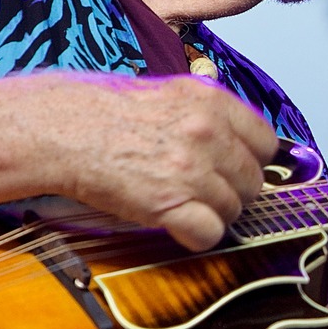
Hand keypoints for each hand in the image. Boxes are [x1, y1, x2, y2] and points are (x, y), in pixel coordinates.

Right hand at [47, 72, 278, 250]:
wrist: (62, 129)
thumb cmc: (107, 112)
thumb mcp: (170, 93)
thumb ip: (209, 115)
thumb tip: (239, 142)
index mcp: (211, 102)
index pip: (265, 142)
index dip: (251, 160)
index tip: (236, 168)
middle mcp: (207, 133)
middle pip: (252, 181)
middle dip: (232, 191)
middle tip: (203, 190)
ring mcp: (190, 169)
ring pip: (234, 209)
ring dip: (212, 213)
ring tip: (183, 203)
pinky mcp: (169, 203)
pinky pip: (210, 233)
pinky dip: (196, 235)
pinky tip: (177, 224)